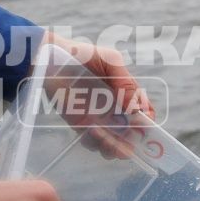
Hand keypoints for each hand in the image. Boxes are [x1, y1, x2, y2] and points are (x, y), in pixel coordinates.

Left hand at [38, 32, 152, 159]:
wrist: (51, 58)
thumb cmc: (82, 54)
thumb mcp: (110, 61)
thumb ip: (126, 82)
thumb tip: (137, 109)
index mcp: (125, 92)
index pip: (143, 111)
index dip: (147, 122)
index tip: (146, 129)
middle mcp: (114, 107)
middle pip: (130, 131)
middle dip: (132, 140)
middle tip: (129, 144)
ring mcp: (97, 117)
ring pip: (112, 139)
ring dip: (114, 146)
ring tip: (109, 143)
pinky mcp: (79, 123)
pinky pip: (90, 140)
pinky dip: (94, 143)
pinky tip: (92, 134)